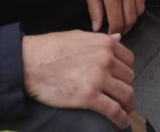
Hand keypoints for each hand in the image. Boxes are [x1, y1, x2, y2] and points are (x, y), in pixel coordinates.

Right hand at [21, 31, 135, 128]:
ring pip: (125, 94)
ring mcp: (98, 78)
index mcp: (104, 44)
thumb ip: (100, 40)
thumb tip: (118, 38)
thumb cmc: (50, 48)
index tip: (122, 79)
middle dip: (126, 88)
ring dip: (128, 105)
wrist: (30, 63)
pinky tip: (122, 123)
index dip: (126, 71)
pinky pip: (113, 110)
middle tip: (122, 97)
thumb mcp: (78, 36)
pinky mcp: (89, 97)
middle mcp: (106, 60)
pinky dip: (121, 119)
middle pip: (128, 78)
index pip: (128, 59)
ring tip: (125, 111)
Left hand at [80, 0, 149, 35]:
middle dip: (125, 28)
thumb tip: (97, 27)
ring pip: (140, 9)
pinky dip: (140, 3)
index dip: (114, 32)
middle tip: (117, 30)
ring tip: (125, 18)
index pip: (118, 22)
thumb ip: (94, 9)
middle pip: (131, 18)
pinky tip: (132, 3)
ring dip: (133, 17)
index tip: (110, 34)